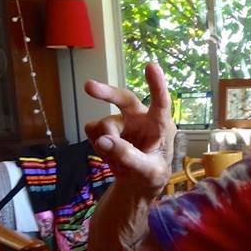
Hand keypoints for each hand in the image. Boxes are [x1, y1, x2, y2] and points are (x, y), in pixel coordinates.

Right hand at [83, 63, 174, 191]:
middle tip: (89, 87)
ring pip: (103, 124)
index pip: (161, 102)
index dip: (157, 85)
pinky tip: (108, 154)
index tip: (152, 66)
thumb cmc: (152, 175)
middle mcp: (140, 118)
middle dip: (106, 92)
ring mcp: (122, 122)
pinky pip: (92, 131)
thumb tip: (104, 140)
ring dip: (105, 142)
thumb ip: (129, 157)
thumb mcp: (148, 172)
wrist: (137, 184)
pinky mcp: (105, 128)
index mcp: (160, 125)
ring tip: (117, 160)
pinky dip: (96, 145)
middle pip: (123, 99)